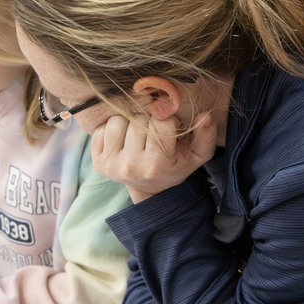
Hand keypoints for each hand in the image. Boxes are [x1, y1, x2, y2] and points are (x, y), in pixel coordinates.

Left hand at [91, 111, 216, 202]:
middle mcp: (131, 166)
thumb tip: (204, 116)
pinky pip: (101, 129)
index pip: (161, 122)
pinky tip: (123, 141)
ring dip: (128, 123)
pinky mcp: (98, 163)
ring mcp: (112, 165)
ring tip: (138, 136)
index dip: (168, 121)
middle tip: (153, 135)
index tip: (169, 131)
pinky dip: (112, 130)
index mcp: (156, 165)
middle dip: (148, 121)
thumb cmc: (175, 165)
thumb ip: (206, 136)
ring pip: (117, 120)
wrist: (151, 188)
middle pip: (138, 119)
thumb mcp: (197, 155)